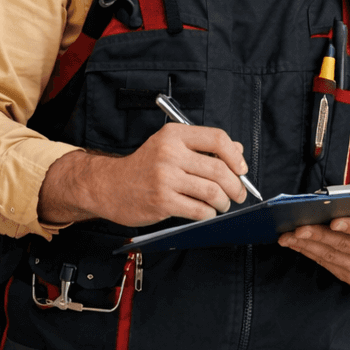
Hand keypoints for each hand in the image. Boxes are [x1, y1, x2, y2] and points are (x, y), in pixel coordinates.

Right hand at [39, 124, 247, 226]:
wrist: (108, 186)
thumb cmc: (144, 167)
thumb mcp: (170, 146)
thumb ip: (204, 147)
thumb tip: (238, 151)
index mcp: (174, 135)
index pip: (217, 138)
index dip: (235, 156)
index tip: (241, 169)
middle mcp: (169, 153)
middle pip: (219, 169)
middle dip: (236, 185)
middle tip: (239, 193)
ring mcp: (165, 178)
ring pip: (212, 191)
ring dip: (224, 201)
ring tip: (223, 204)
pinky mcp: (162, 201)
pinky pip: (198, 209)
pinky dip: (209, 213)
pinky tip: (207, 212)